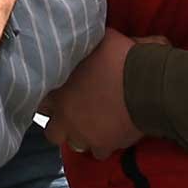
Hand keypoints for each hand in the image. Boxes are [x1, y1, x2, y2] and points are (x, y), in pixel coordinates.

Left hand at [45, 30, 141, 159]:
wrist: (148, 84)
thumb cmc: (124, 58)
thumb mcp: (103, 39)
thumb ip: (89, 43)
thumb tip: (89, 34)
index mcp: (59, 89)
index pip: (39, 102)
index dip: (48, 100)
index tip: (58, 97)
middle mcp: (66, 116)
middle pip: (52, 132)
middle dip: (62, 126)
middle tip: (74, 117)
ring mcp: (83, 134)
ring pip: (74, 144)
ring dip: (82, 137)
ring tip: (94, 127)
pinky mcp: (103, 145)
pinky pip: (98, 153)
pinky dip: (104, 146)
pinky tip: (112, 136)